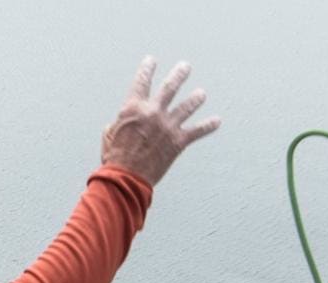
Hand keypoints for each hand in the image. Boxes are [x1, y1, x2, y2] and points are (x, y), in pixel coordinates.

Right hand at [101, 56, 220, 184]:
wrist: (127, 177)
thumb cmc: (115, 157)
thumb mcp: (109, 133)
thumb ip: (119, 122)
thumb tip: (121, 122)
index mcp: (133, 107)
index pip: (141, 82)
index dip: (147, 69)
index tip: (151, 60)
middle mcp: (153, 112)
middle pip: (170, 87)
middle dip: (179, 75)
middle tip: (185, 67)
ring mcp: (167, 126)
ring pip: (187, 106)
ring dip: (196, 98)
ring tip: (202, 93)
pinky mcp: (178, 141)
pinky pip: (197, 131)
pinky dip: (208, 125)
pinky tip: (217, 121)